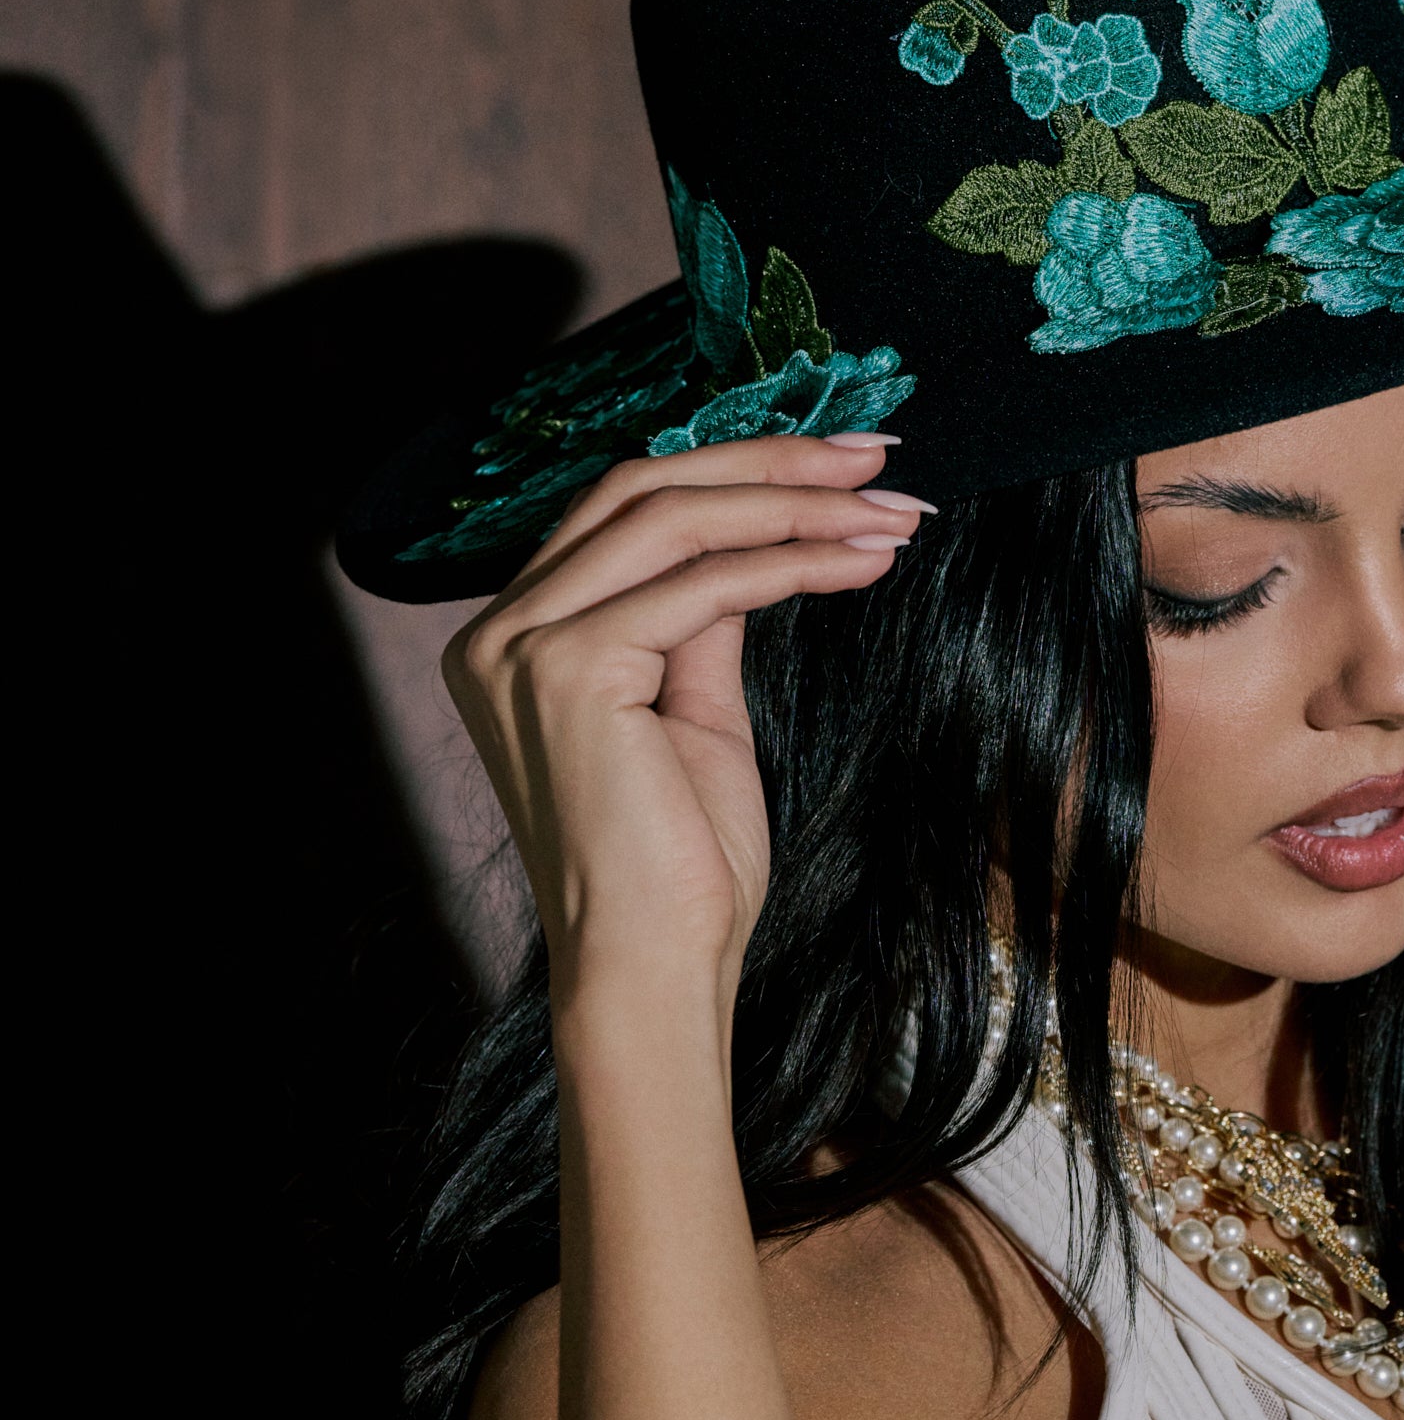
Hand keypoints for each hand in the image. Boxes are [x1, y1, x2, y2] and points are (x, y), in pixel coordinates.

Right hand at [444, 436, 929, 1014]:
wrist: (655, 967)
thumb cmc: (680, 867)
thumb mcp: (694, 713)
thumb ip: (700, 617)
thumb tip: (752, 534)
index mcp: (512, 638)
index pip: (622, 511)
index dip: (734, 469)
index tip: (838, 461)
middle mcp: (497, 632)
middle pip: (641, 488)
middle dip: (772, 461)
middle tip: (876, 453)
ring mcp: (522, 645)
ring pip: (674, 518)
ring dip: (798, 503)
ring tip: (890, 508)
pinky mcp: (569, 667)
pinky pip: (703, 585)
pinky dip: (793, 561)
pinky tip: (862, 560)